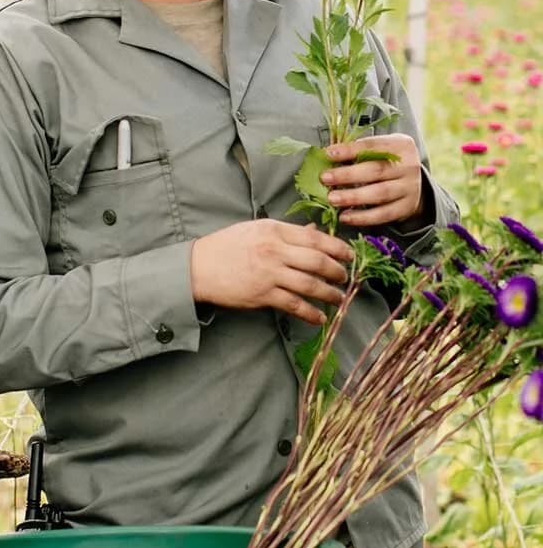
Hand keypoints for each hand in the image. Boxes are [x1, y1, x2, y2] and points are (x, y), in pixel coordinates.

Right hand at [190, 220, 353, 325]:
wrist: (197, 268)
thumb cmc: (225, 246)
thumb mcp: (254, 230)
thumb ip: (285, 232)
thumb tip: (314, 232)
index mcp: (272, 230)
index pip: (314, 238)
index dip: (337, 247)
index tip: (350, 255)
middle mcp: (273, 250)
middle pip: (318, 261)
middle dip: (338, 271)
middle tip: (346, 278)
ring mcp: (269, 273)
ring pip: (310, 284)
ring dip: (330, 293)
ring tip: (338, 298)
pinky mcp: (262, 295)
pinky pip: (294, 305)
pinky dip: (310, 313)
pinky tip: (319, 317)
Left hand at [321, 135, 423, 227]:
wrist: (415, 181)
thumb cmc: (387, 161)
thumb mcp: (380, 149)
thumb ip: (358, 151)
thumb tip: (326, 157)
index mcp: (400, 145)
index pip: (373, 145)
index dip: (349, 150)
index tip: (328, 154)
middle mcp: (408, 166)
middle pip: (376, 170)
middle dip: (348, 175)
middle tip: (325, 178)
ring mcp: (409, 188)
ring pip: (380, 193)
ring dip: (353, 197)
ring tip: (332, 199)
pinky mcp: (407, 207)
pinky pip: (384, 214)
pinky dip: (363, 217)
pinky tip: (345, 216)